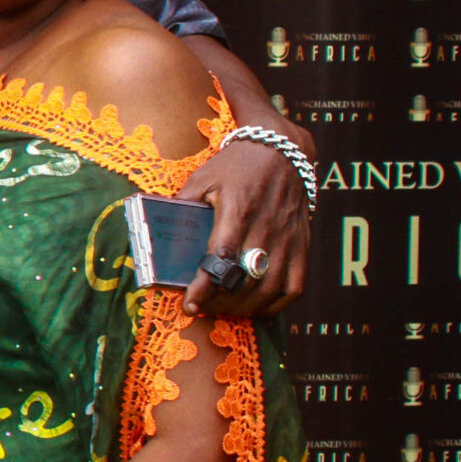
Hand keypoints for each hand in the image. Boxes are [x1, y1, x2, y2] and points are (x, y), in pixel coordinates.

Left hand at [177, 130, 311, 316]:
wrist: (281, 152)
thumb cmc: (236, 166)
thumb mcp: (202, 178)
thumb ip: (182, 205)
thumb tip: (158, 230)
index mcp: (238, 210)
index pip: (221, 257)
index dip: (205, 286)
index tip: (190, 303)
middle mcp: (266, 228)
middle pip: (245, 279)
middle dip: (220, 302)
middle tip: (201, 308)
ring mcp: (287, 239)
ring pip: (269, 288)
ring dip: (244, 307)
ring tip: (222, 309)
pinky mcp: (302, 245)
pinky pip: (295, 287)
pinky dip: (276, 305)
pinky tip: (255, 307)